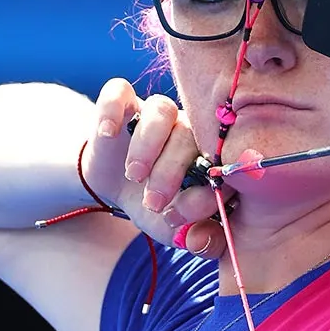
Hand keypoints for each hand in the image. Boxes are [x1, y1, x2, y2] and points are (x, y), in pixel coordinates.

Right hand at [82, 79, 226, 258]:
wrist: (116, 189)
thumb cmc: (157, 207)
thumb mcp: (175, 230)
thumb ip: (196, 239)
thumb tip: (198, 238)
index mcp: (212, 155)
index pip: (222, 161)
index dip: (204, 187)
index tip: (181, 215)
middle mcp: (190, 127)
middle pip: (191, 134)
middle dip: (172, 172)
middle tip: (154, 202)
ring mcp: (158, 113)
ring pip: (161, 109)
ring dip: (147, 144)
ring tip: (134, 175)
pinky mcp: (124, 103)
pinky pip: (119, 91)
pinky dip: (112, 110)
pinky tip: (108, 134)